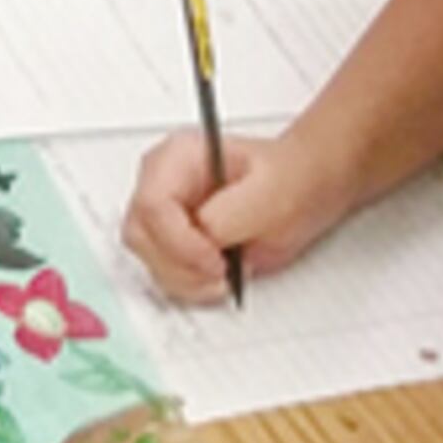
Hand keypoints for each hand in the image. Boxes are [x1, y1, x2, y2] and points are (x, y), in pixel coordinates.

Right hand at [122, 132, 337, 304]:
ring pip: (147, 259)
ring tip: (226, 273)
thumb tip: (206, 233)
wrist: (301, 192)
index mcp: (178, 157)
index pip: (152, 204)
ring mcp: (165, 215)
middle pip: (140, 235)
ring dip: (186, 279)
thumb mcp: (271, 191)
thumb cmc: (288, 180)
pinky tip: (219, 277)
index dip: (179, 241)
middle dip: (180, 264)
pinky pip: (164, 273)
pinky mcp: (172, 243)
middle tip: (220, 271)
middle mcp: (163, 184)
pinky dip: (190, 286)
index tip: (215, 260)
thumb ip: (232, 212)